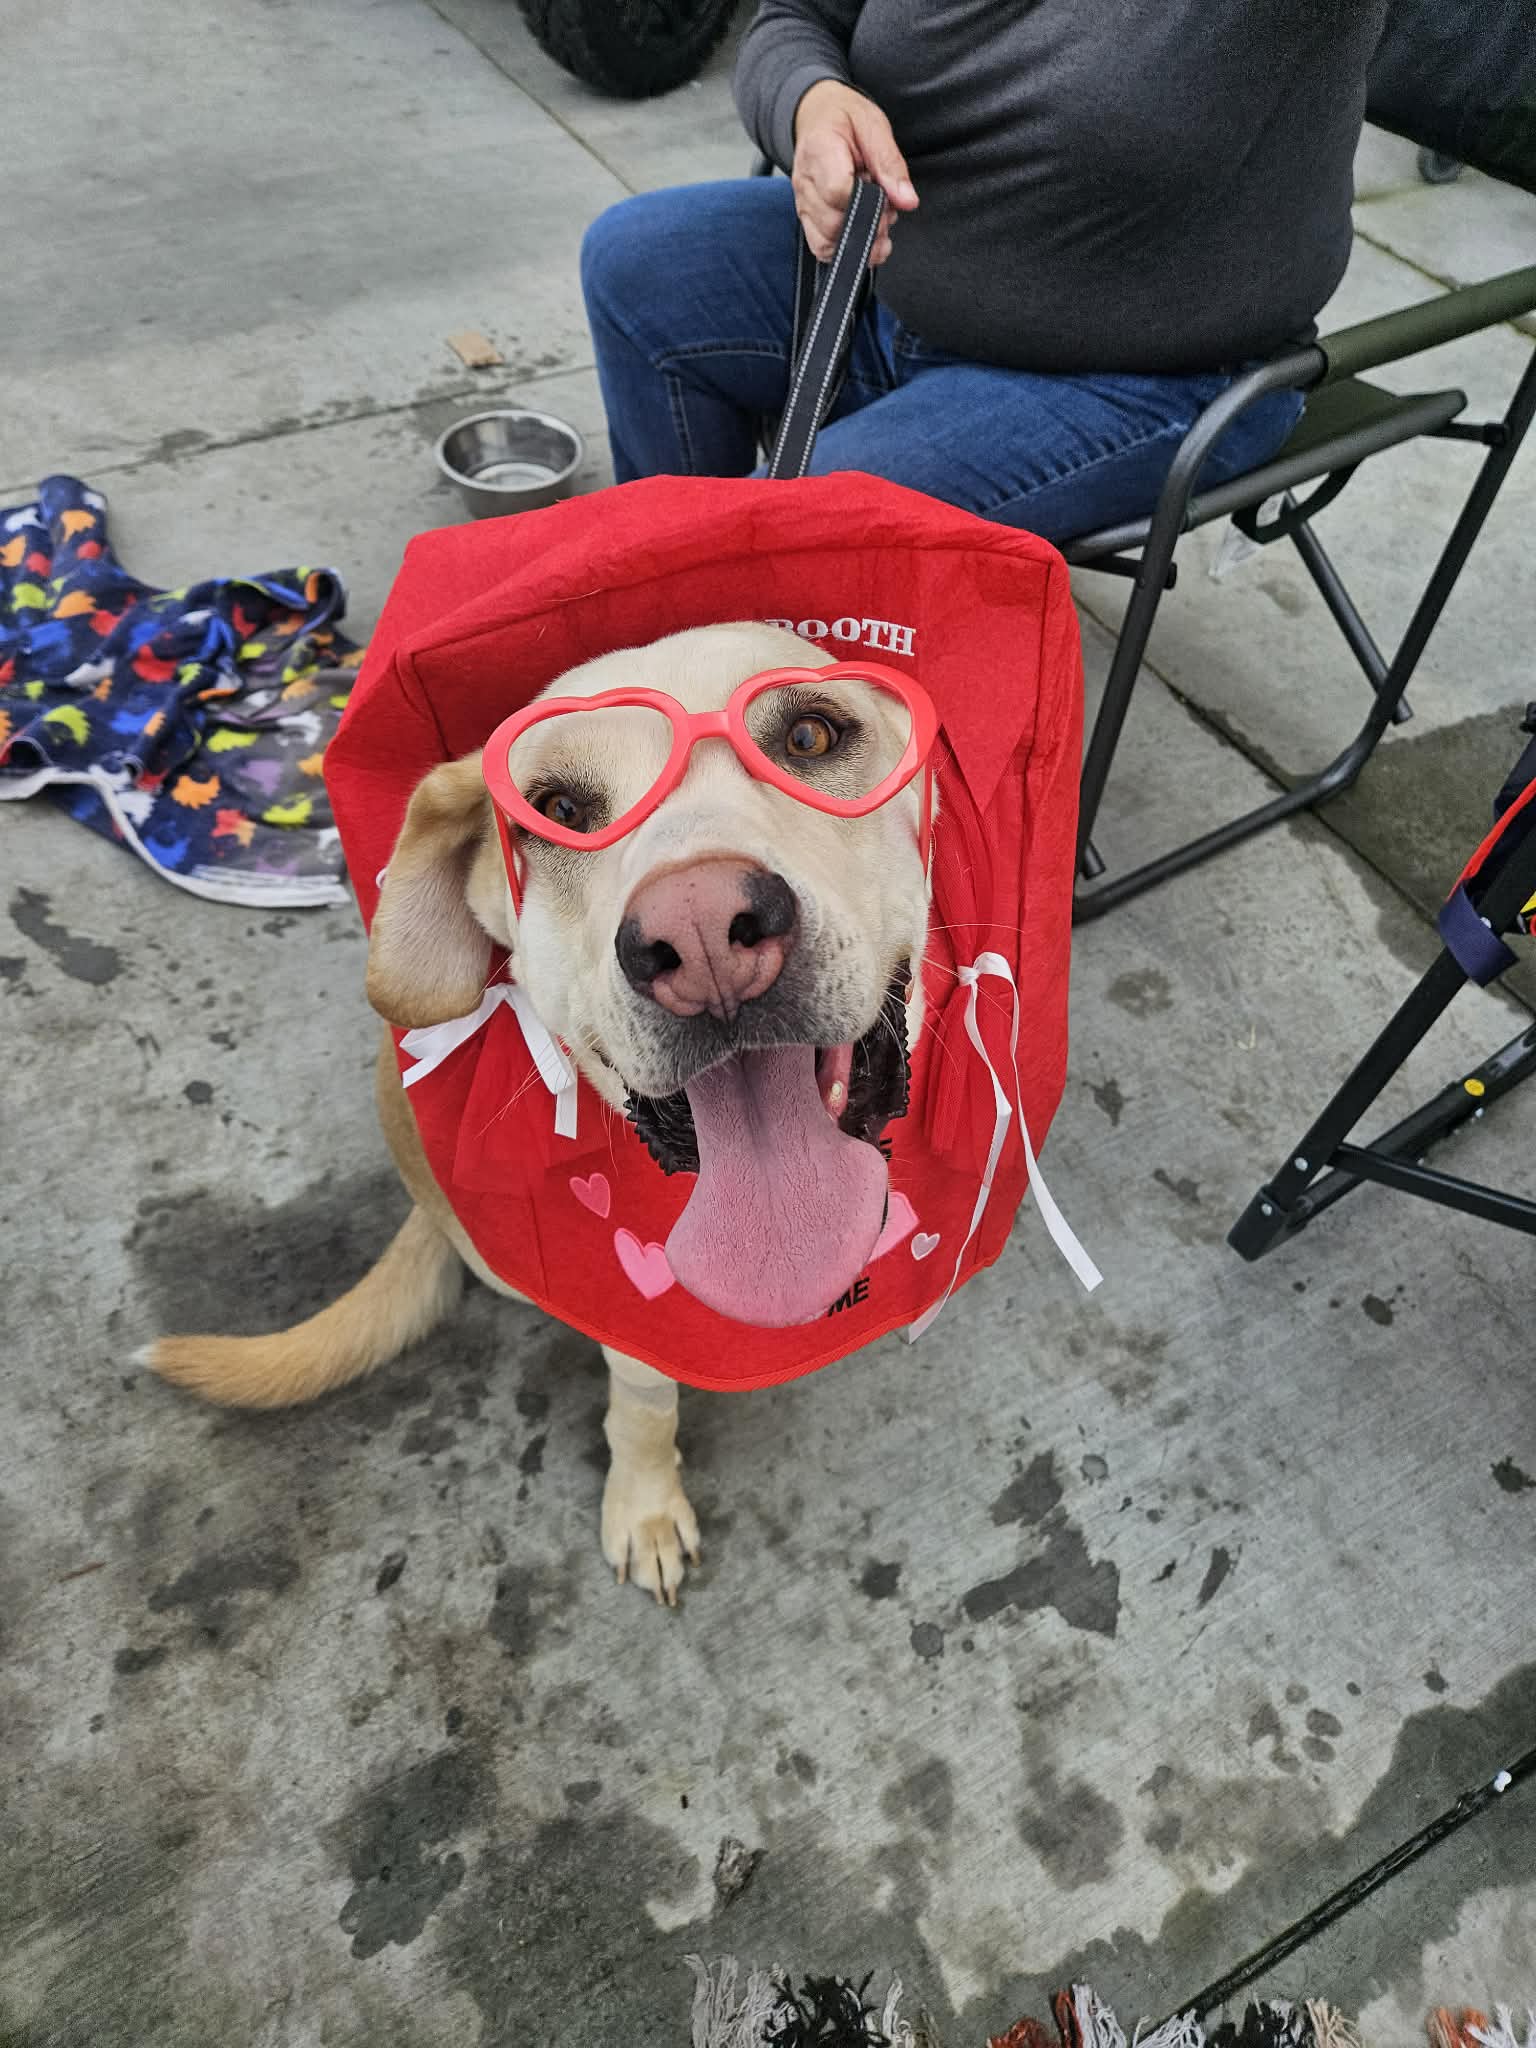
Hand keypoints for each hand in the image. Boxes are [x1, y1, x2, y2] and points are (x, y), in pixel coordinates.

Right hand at [791, 79, 918, 265]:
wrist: (817, 116)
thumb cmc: (845, 118)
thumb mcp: (874, 127)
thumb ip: (891, 165)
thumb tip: (907, 201)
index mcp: (820, 150)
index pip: (838, 192)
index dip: (867, 202)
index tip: (884, 194)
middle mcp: (805, 181)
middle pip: (833, 224)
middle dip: (868, 225)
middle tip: (888, 208)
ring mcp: (802, 203)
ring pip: (826, 243)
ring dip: (860, 242)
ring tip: (878, 221)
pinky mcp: (806, 218)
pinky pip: (821, 248)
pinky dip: (847, 249)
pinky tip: (866, 235)